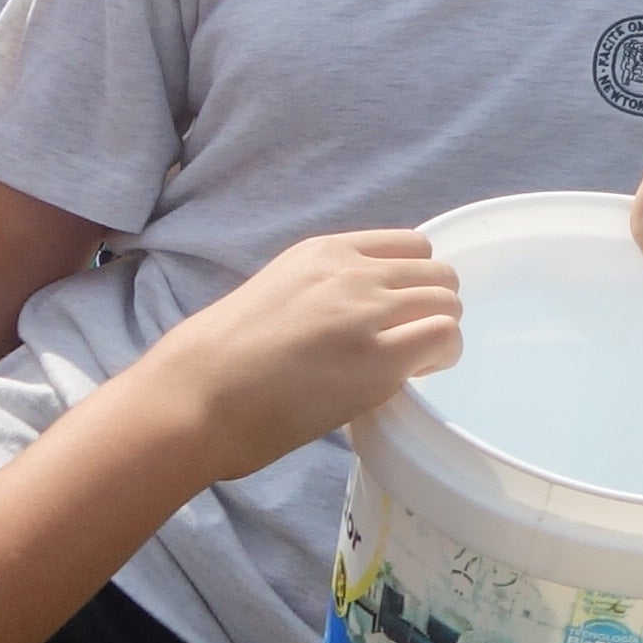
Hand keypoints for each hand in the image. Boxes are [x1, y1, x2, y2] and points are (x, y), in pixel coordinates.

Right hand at [133, 226, 465, 473]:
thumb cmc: (219, 360)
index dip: (414, 283)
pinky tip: (412, 378)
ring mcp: (367, 312)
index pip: (410, 247)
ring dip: (439, 333)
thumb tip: (351, 318)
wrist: (193, 396)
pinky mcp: (377, 360)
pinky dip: (440, 358)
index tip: (397, 315)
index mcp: (324, 251)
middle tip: (408, 345)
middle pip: (438, 273)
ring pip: (449, 302)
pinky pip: (444, 339)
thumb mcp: (277, 294)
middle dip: (432, 308)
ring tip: (409, 365)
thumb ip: (322, 293)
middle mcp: (352, 271)